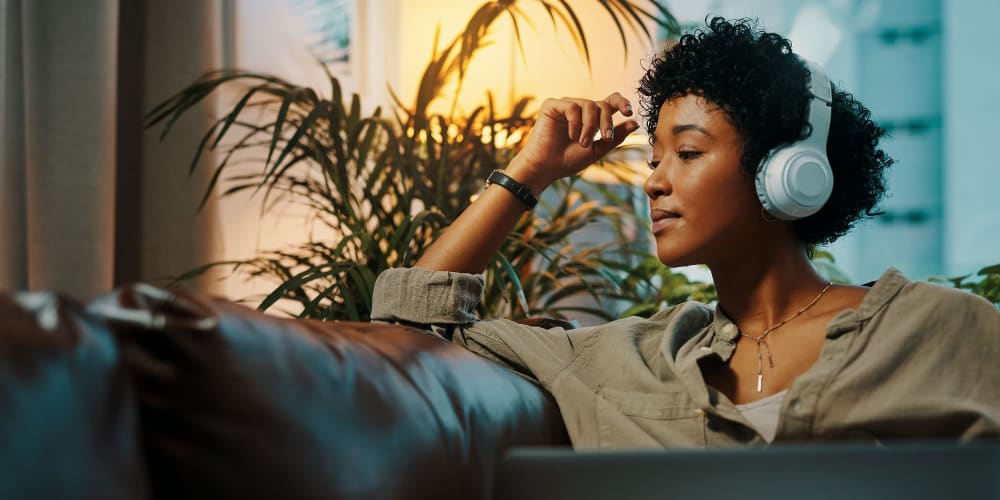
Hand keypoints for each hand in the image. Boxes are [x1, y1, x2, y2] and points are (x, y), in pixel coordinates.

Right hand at [506, 92, 639, 191]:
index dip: (622, 102)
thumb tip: (635, 122)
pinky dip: (575, 123)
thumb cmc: (568, 161)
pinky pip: (571, 107)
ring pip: (589, 105)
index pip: (611, 101)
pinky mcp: (552, 105)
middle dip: (606, 121)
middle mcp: (579, 109)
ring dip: (590, 126)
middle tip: (604, 138)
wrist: (546, 168)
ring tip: (583, 143)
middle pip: (602, 104)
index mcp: (591, 118)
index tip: (629, 112)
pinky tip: (571, 136)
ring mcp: (565, 105)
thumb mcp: (598, 150)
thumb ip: (615, 136)